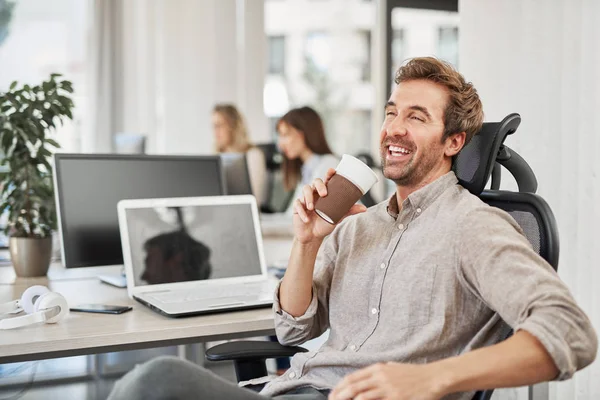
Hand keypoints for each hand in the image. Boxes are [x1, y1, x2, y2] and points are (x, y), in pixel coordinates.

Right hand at [293, 168, 365, 243]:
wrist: (312, 236)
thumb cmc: (324, 223)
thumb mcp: (337, 217)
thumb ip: (348, 211)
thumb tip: (364, 208)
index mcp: (324, 193)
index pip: (326, 180)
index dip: (329, 173)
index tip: (332, 170)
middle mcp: (315, 193)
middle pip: (315, 181)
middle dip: (319, 185)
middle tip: (324, 194)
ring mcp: (305, 199)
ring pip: (305, 190)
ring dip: (308, 197)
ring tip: (312, 208)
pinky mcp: (297, 207)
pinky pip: (297, 204)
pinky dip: (301, 212)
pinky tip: (306, 219)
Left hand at [328, 362, 447, 399]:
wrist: (433, 377)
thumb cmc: (413, 374)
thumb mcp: (392, 368)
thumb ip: (378, 373)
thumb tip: (364, 379)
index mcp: (377, 368)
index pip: (351, 378)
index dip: (339, 387)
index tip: (332, 395)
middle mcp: (380, 377)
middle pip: (353, 388)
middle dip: (339, 396)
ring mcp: (388, 388)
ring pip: (361, 397)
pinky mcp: (396, 398)